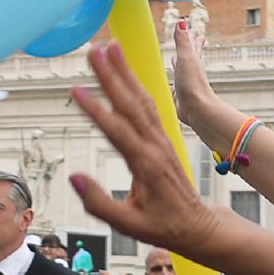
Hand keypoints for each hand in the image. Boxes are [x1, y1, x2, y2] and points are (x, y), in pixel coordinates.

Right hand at [67, 41, 228, 262]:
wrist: (199, 225)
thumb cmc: (164, 227)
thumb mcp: (130, 225)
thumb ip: (100, 204)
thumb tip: (74, 177)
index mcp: (145, 165)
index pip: (117, 131)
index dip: (95, 110)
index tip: (76, 90)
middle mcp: (155, 146)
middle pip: (130, 104)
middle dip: (112, 75)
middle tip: (94, 50)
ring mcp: (161, 140)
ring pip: (141, 99)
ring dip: (125, 72)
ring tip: (110, 47)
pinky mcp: (163, 139)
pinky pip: (149, 106)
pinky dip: (136, 85)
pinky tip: (126, 72)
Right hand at [170, 16, 238, 147]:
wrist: (196, 110)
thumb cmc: (193, 84)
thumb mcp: (186, 58)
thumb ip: (182, 41)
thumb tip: (182, 22)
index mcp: (192, 60)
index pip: (192, 44)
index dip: (191, 36)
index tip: (192, 28)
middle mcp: (190, 70)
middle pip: (189, 55)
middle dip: (188, 46)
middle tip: (189, 38)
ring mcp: (184, 83)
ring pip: (181, 70)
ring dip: (178, 63)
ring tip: (174, 57)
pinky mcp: (178, 96)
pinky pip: (173, 85)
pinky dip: (170, 81)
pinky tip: (167, 82)